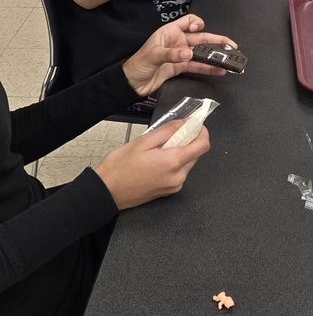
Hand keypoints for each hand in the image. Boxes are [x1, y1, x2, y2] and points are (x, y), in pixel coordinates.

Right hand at [94, 121, 209, 209]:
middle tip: (170, 135)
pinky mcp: (169, 191)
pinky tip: (156, 162)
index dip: (201, 132)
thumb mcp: (143, 142)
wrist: (106, 192)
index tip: (195, 125)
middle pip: (195, 153)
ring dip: (179, 153)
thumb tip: (185, 123)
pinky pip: (179, 173)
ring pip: (187, 163)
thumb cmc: (119, 168)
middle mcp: (178, 176)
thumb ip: (168, 131)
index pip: (203, 145)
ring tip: (158, 150)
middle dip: (187, 141)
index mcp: (173, 162)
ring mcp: (174, 186)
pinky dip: (173, 164)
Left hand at [122, 14, 237, 96]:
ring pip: (203, 53)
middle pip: (201, 38)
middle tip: (231, 46)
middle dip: (217, 41)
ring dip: (216, 56)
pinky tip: (219, 70)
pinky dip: (209, 68)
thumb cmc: (138, 64)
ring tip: (229, 59)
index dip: (197, 23)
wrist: (132, 83)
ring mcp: (181, 54)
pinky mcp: (182, 67)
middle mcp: (178, 41)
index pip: (188, 21)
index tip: (200, 29)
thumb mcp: (153, 56)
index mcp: (170, 32)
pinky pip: (199, 66)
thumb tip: (189, 53)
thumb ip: (172, 54)